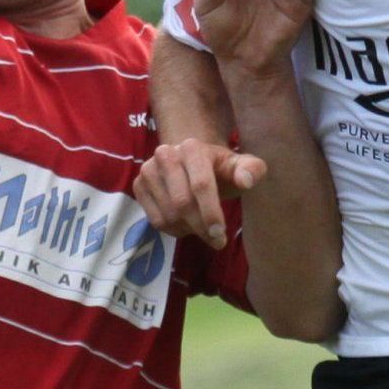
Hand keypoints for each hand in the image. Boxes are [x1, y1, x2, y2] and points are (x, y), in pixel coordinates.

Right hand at [134, 139, 268, 249]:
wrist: (191, 164)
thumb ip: (251, 170)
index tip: (220, 234)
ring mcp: (148, 170)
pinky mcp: (138, 185)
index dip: (211, 212)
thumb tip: (246, 181)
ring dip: (189, 230)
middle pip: (182, 203)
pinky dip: (174, 230)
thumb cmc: (219, 170)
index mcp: (192, 148)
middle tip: (216, 240)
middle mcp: (165, 154)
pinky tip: (186, 224)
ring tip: (202, 227)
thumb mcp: (239, 167)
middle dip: (201, 227)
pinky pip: (155, 220)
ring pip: (168, 215)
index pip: (201, 184)